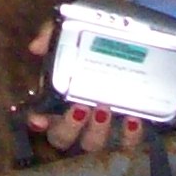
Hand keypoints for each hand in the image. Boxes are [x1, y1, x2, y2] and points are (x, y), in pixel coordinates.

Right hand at [22, 20, 144, 154]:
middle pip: (63, 139)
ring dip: (96, 132)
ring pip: (92, 145)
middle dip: (68, 127)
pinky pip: (127, 144)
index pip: (41, 118)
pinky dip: (129, 137)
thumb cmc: (100, 39)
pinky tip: (133, 120)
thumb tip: (36, 47)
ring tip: (105, 108)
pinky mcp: (130, 131)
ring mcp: (104, 128)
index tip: (39, 119)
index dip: (38, 122)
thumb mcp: (75, 29)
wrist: (140, 38)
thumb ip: (53, 36)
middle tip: (80, 107)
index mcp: (60, 98)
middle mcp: (78, 119)